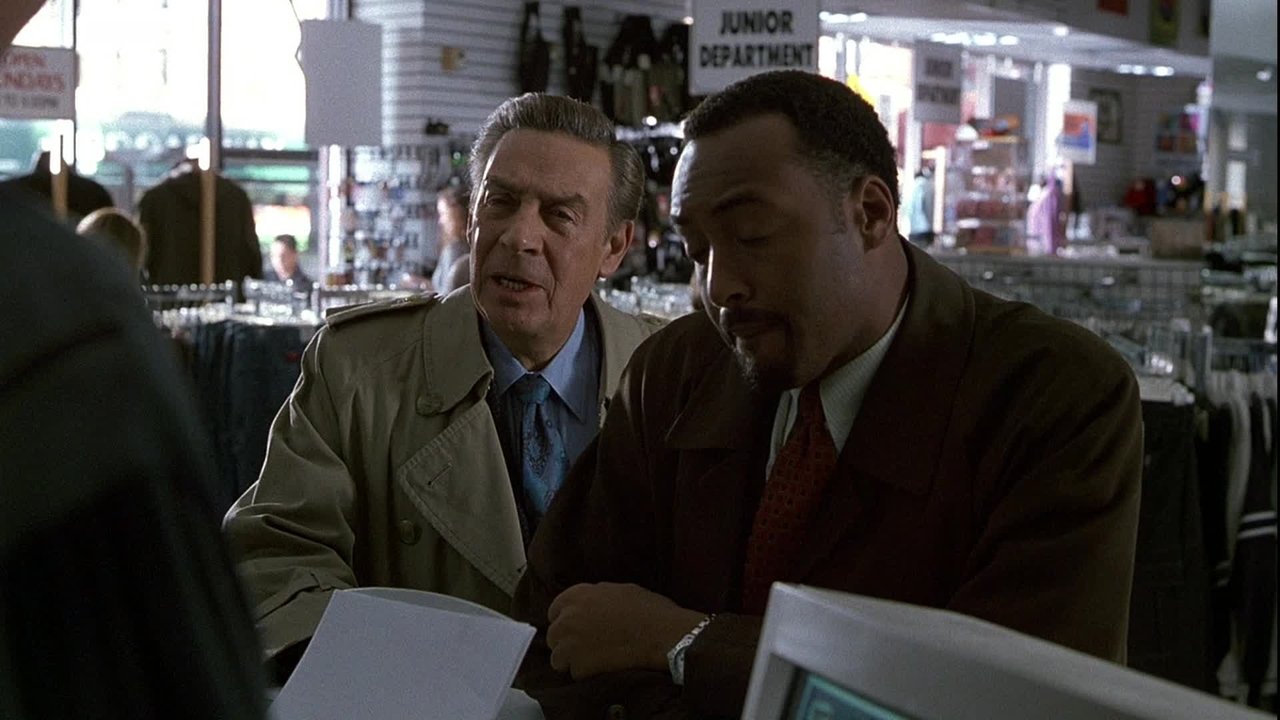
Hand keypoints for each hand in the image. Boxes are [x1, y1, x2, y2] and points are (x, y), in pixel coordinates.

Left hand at [546, 582, 704, 679]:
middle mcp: (568, 618)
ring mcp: (571, 643)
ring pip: (558, 658)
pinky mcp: (579, 666)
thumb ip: (597, 596)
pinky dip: (586, 674)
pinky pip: (575, 674)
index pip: (555, 610)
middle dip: (567, 641)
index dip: (567, 620)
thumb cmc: (648, 610)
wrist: (662, 634)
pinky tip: (603, 668)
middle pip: (554, 635)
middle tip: (587, 646)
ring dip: (572, 660)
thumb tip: (593, 601)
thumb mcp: (620, 590)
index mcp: (577, 595)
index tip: (576, 628)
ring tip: (593, 661)